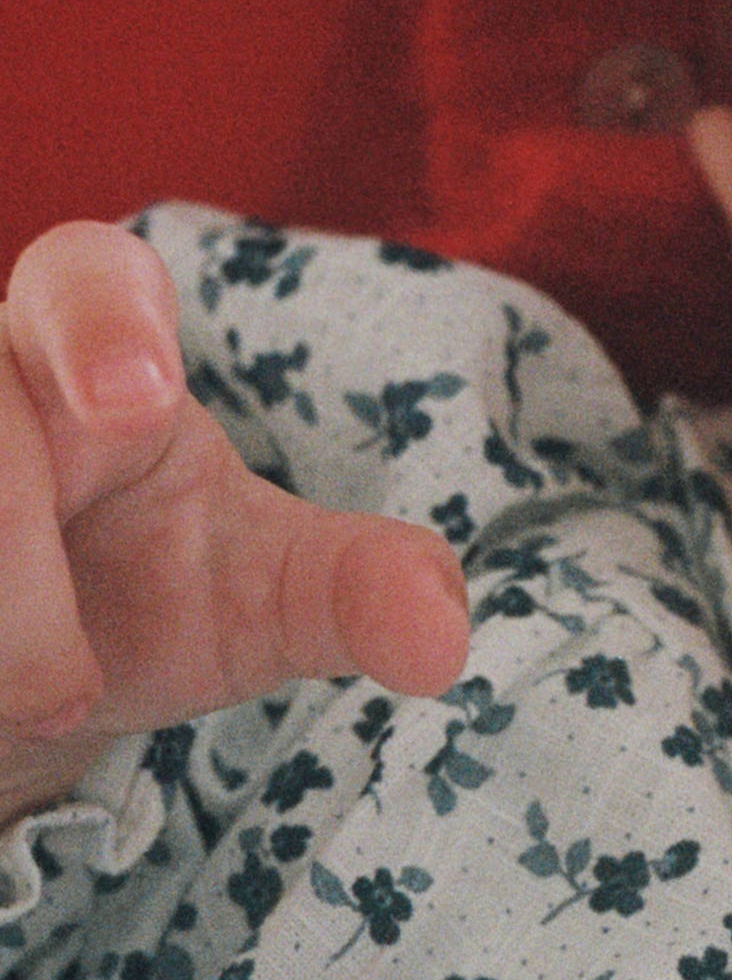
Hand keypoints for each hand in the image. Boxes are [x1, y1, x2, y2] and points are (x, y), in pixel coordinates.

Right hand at [0, 222, 468, 832]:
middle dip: (13, 568)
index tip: (135, 397)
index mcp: (100, 352)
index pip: (83, 274)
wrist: (29, 666)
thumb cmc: (153, 588)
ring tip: (23, 705)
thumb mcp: (267, 597)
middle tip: (60, 692)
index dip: (102, 323)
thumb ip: (358, 595)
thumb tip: (441, 634)